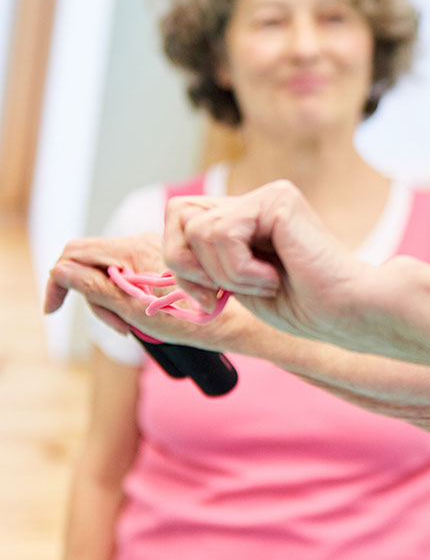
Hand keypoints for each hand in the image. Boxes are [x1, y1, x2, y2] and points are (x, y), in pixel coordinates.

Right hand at [43, 233, 252, 350]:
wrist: (236, 317)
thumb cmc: (192, 319)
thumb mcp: (137, 310)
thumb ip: (96, 289)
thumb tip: (59, 271)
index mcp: (132, 248)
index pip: (75, 252)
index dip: (58, 280)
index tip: (54, 310)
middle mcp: (140, 242)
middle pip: (89, 264)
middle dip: (92, 298)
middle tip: (120, 326)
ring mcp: (151, 250)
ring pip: (107, 273)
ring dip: (111, 303)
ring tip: (136, 326)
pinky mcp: (159, 261)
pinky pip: (126, 276)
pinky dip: (125, 299)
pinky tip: (143, 318)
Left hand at [161, 180, 379, 350]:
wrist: (349, 312)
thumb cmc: (305, 307)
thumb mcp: (235, 285)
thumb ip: (204, 260)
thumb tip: (164, 252)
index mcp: (248, 218)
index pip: (180, 220)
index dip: (179, 260)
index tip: (208, 298)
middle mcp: (257, 200)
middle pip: (178, 214)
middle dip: (187, 263)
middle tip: (224, 292)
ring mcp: (269, 196)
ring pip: (198, 229)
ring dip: (224, 274)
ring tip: (266, 283)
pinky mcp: (278, 199)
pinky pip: (223, 233)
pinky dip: (240, 270)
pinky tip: (275, 276)